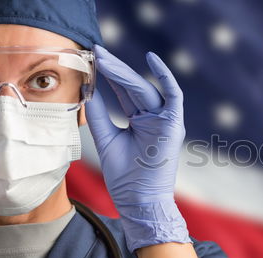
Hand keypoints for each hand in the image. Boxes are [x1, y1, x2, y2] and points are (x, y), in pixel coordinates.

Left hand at [86, 45, 189, 251]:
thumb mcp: (106, 141)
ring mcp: (165, 120)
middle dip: (114, 68)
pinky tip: (152, 59)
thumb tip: (89, 91)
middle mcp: (154, 118)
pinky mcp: (173, 125)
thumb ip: (99, 116)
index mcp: (140, 121)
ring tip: (105, 59)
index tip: (93, 59)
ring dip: (125, 73)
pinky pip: (173, 96)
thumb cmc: (125, 178)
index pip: (124, 92)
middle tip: (97, 52)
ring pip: (145, 89)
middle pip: (133, 87)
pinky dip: (165, 77)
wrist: (138, 201)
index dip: (109, 75)